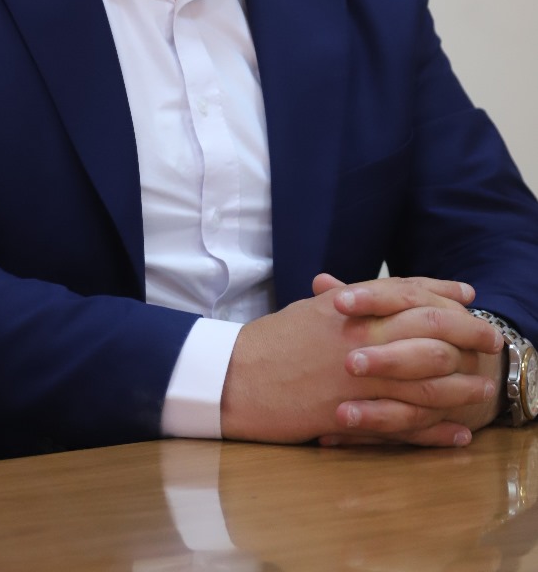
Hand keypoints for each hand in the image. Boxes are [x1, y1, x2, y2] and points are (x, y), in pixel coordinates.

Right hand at [220, 275, 502, 447]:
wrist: (234, 376)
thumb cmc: (268, 343)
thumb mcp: (307, 312)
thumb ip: (340, 302)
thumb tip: (361, 292)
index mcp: (348, 307)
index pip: (405, 292)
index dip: (440, 291)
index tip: (467, 295)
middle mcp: (358, 335)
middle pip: (427, 327)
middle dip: (465, 331)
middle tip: (491, 338)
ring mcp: (357, 376)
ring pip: (424, 378)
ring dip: (460, 383)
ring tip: (483, 389)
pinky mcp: (350, 412)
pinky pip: (404, 423)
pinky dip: (434, 429)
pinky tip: (456, 432)